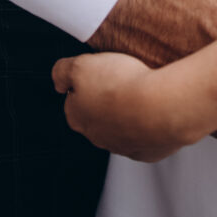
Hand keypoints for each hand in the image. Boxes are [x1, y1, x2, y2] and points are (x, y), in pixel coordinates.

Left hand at [54, 52, 187, 162]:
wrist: (159, 106)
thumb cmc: (120, 84)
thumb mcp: (80, 65)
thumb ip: (62, 72)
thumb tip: (58, 81)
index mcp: (77, 116)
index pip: (74, 99)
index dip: (87, 82)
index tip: (100, 71)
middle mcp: (97, 137)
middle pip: (98, 114)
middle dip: (108, 99)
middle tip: (123, 79)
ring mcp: (122, 147)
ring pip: (122, 126)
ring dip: (129, 112)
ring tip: (142, 91)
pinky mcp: (146, 151)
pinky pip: (145, 135)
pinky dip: (149, 123)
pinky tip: (155, 107)